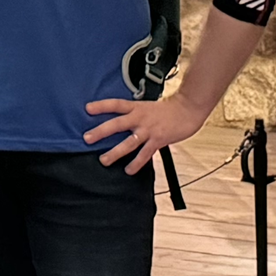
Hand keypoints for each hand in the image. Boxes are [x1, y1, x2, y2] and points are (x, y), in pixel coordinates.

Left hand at [84, 89, 211, 173]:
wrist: (187, 110)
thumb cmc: (167, 109)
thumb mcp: (147, 106)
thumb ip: (134, 113)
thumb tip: (120, 121)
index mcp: (136, 107)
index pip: (116, 104)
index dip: (101, 106)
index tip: (87, 109)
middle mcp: (140, 118)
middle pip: (117, 124)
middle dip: (101, 131)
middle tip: (87, 138)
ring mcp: (149, 130)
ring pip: (129, 143)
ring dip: (115, 152)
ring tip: (104, 160)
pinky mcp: (158, 141)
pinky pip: (145, 154)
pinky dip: (136, 163)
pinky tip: (128, 170)